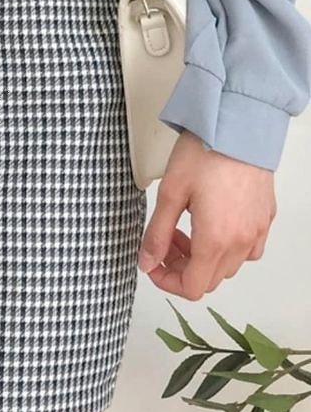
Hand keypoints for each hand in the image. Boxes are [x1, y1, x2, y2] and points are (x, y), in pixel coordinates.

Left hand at [137, 130, 276, 300]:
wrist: (239, 124)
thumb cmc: (205, 153)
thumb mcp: (170, 194)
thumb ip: (157, 234)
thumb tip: (147, 262)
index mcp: (215, 240)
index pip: (192, 288)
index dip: (167, 282)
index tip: (153, 264)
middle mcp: (241, 242)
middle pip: (209, 279)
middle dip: (181, 268)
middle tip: (166, 242)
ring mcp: (257, 230)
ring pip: (229, 266)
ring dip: (203, 258)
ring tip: (185, 229)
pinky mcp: (265, 217)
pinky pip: (248, 249)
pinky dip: (227, 247)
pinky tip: (211, 223)